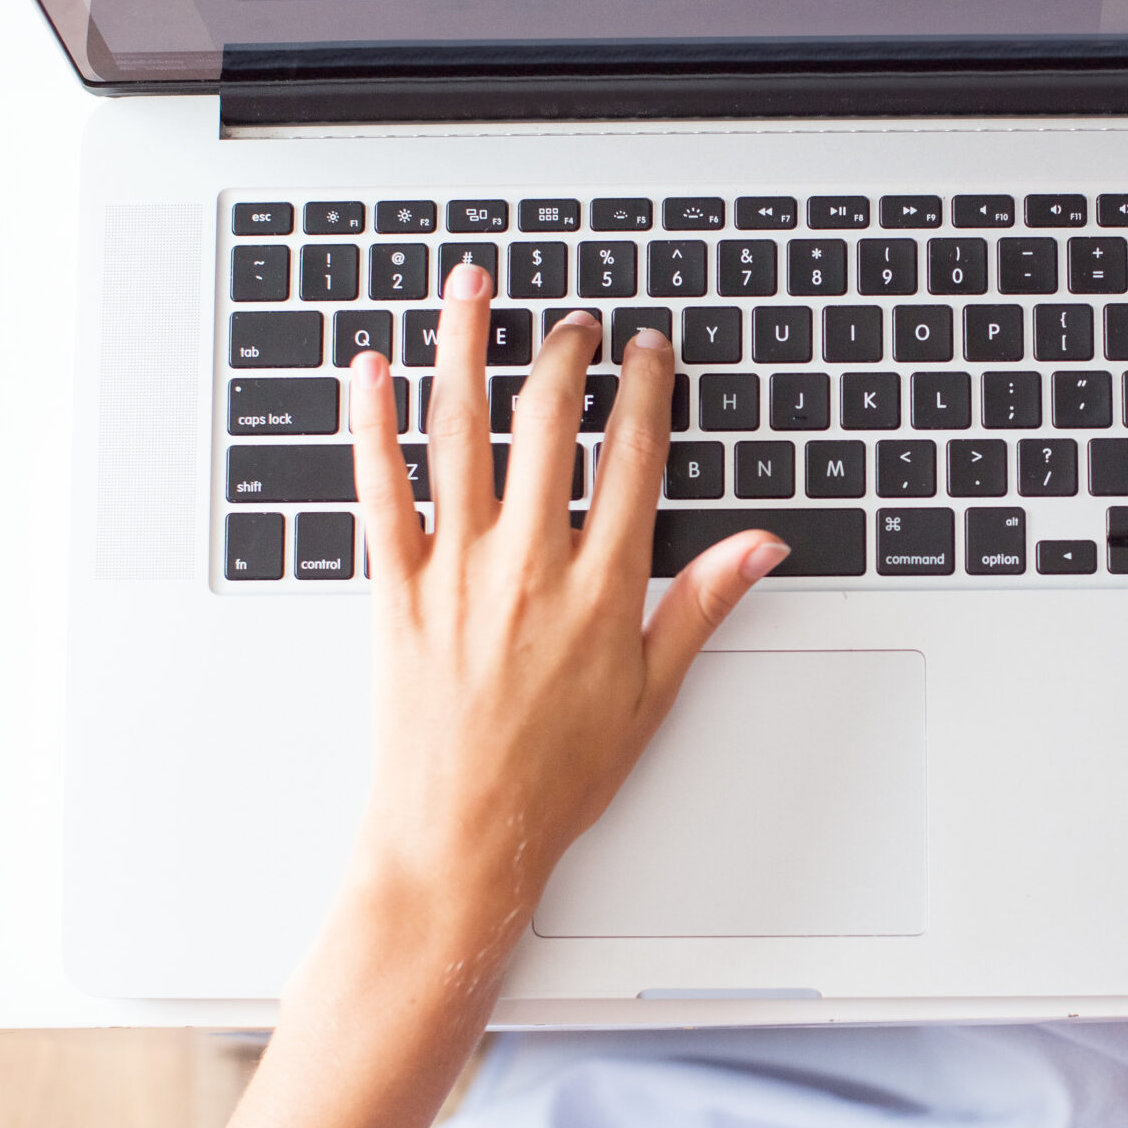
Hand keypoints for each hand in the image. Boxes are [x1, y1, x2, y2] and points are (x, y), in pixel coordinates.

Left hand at [340, 265, 785, 967]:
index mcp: (600, 587)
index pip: (632, 458)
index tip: (648, 350)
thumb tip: (760, 547)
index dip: (645, 390)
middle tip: (574, 322)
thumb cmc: (555, 780)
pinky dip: (369, 422)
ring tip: (472, 288)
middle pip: (549, 424)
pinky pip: (378, 487)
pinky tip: (367, 369)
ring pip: (460, 431)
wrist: (460, 839)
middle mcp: (529, 563)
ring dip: (464, 347)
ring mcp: (457, 570)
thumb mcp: (653, 696)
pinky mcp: (396, 589)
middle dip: (565, 356)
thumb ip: (701, 607)